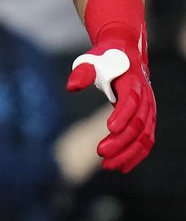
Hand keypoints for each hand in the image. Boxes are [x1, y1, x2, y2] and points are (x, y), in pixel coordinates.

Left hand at [67, 45, 154, 171]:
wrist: (123, 53)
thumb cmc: (102, 58)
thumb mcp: (90, 60)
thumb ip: (81, 72)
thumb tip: (71, 87)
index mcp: (133, 82)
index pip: (131, 101)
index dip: (122, 115)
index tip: (109, 129)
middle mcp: (146, 98)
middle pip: (138, 124)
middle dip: (121, 141)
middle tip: (100, 153)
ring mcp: (148, 111)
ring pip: (144, 137)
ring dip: (128, 153)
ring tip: (108, 166)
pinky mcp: (146, 120)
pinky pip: (146, 141)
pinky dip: (136, 155)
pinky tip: (121, 167)